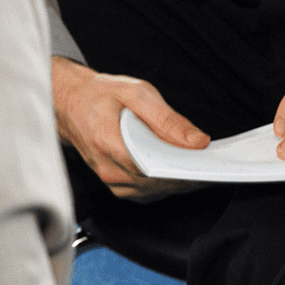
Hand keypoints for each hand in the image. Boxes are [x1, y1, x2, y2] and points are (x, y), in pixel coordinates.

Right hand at [51, 57, 206, 199]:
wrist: (72, 104)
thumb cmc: (101, 95)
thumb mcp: (137, 92)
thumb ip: (167, 118)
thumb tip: (197, 141)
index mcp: (108, 141)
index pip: (151, 167)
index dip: (181, 170)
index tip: (204, 165)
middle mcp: (107, 167)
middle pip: (155, 182)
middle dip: (185, 175)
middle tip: (212, 165)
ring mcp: (109, 179)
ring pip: (152, 190)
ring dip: (177, 181)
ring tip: (199, 165)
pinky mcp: (115, 184)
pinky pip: (145, 191)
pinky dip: (163, 183)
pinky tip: (178, 169)